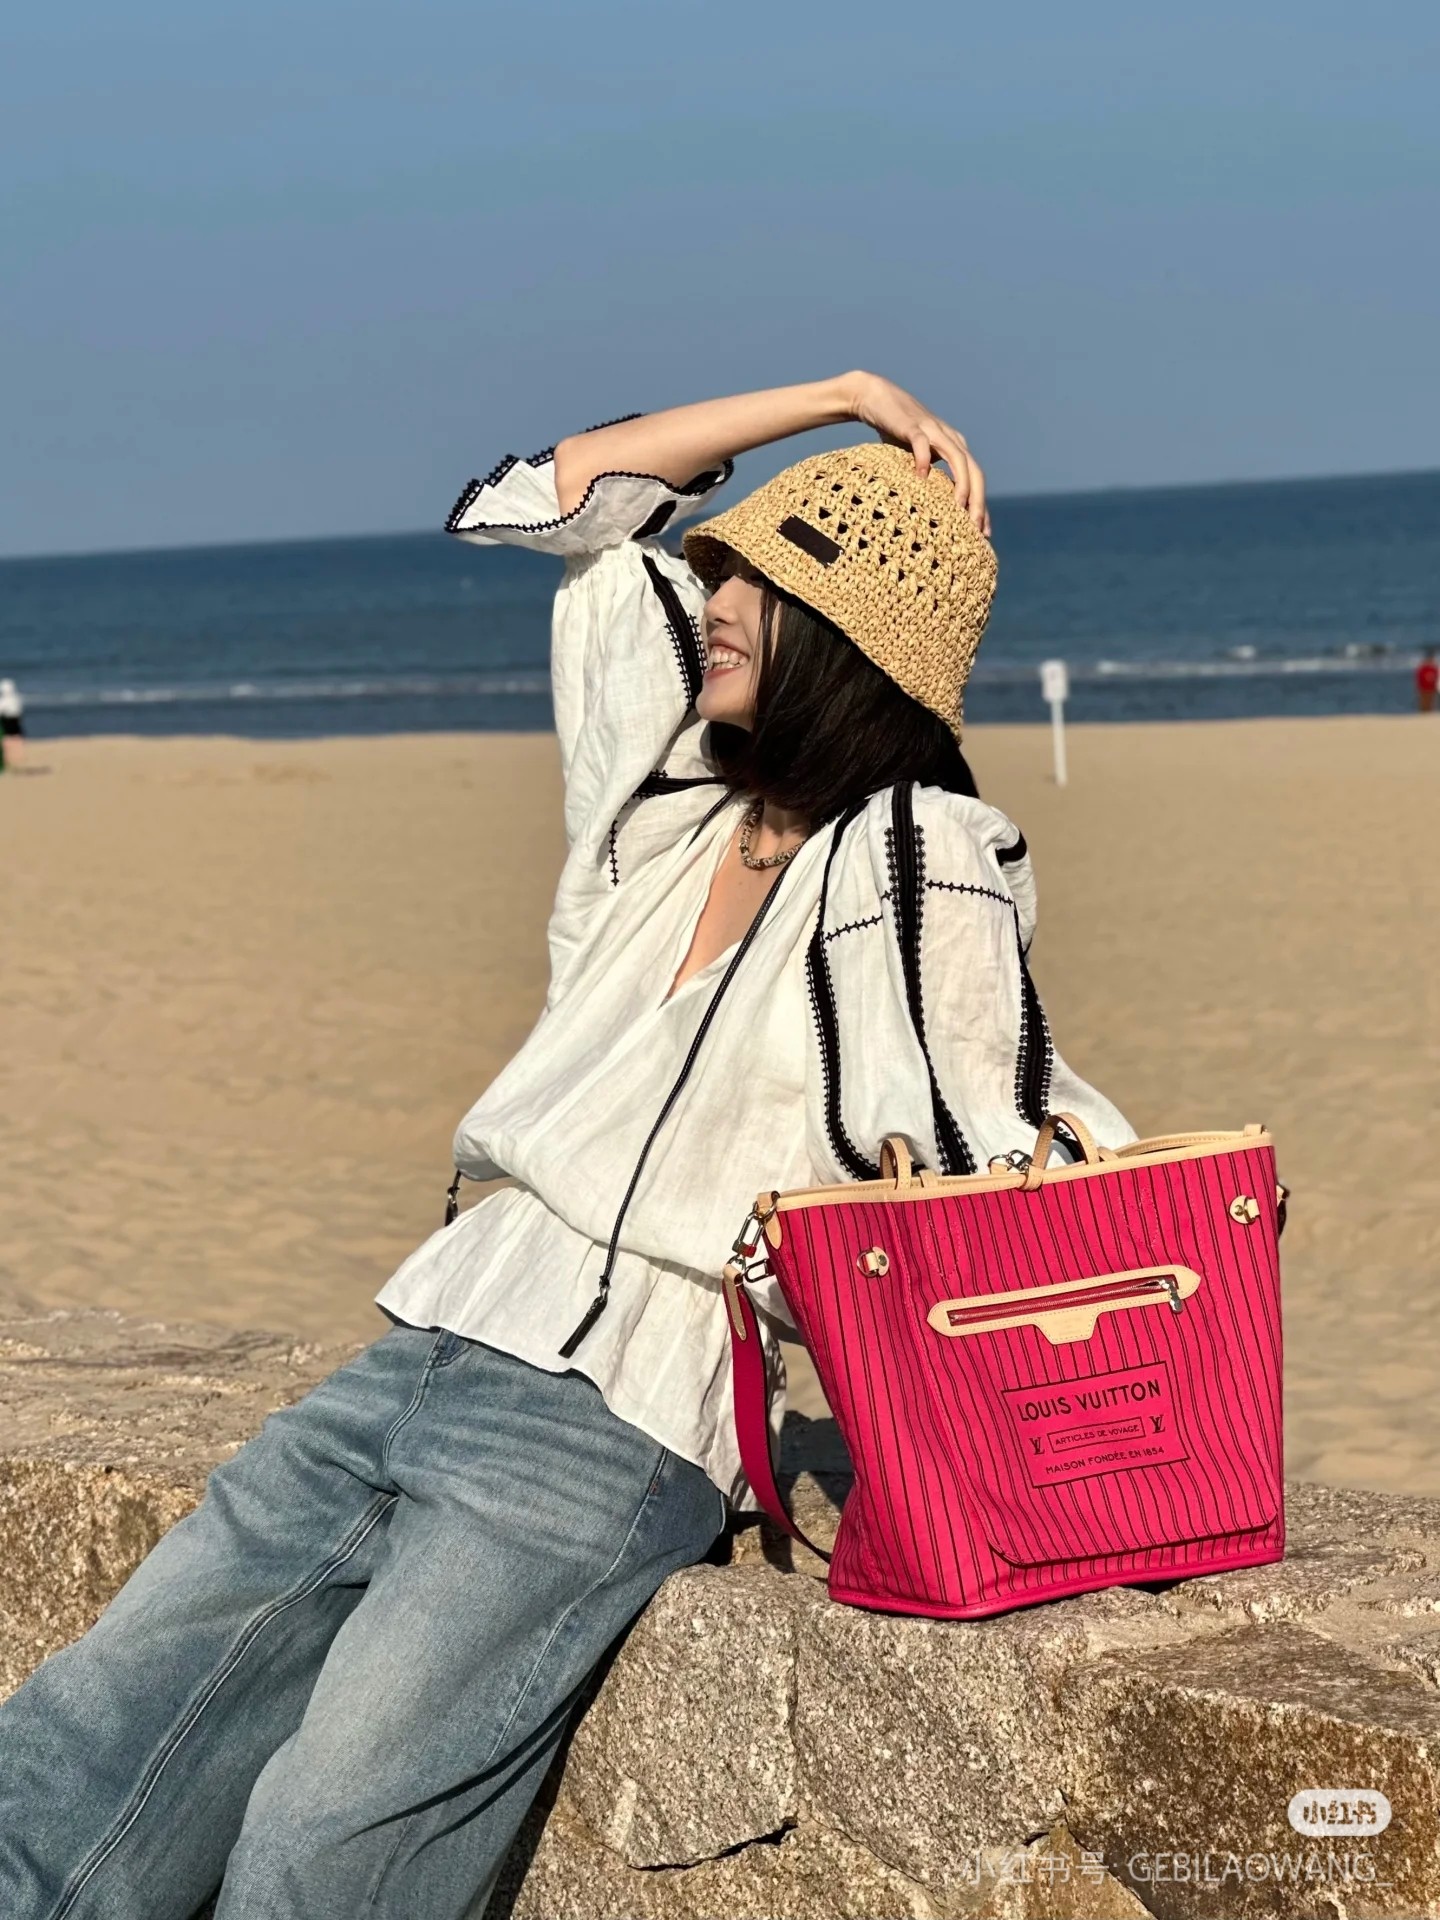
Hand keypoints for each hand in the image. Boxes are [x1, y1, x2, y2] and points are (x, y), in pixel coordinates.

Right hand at [844, 372, 989, 535]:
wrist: (878, 400)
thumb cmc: (897, 435)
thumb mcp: (919, 459)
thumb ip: (930, 478)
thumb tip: (934, 512)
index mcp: (956, 447)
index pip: (976, 479)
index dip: (982, 505)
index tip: (984, 533)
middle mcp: (951, 438)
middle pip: (974, 471)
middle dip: (978, 500)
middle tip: (977, 528)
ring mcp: (933, 430)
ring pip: (957, 458)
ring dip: (960, 484)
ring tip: (959, 508)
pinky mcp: (913, 426)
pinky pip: (922, 444)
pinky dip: (924, 460)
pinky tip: (922, 477)